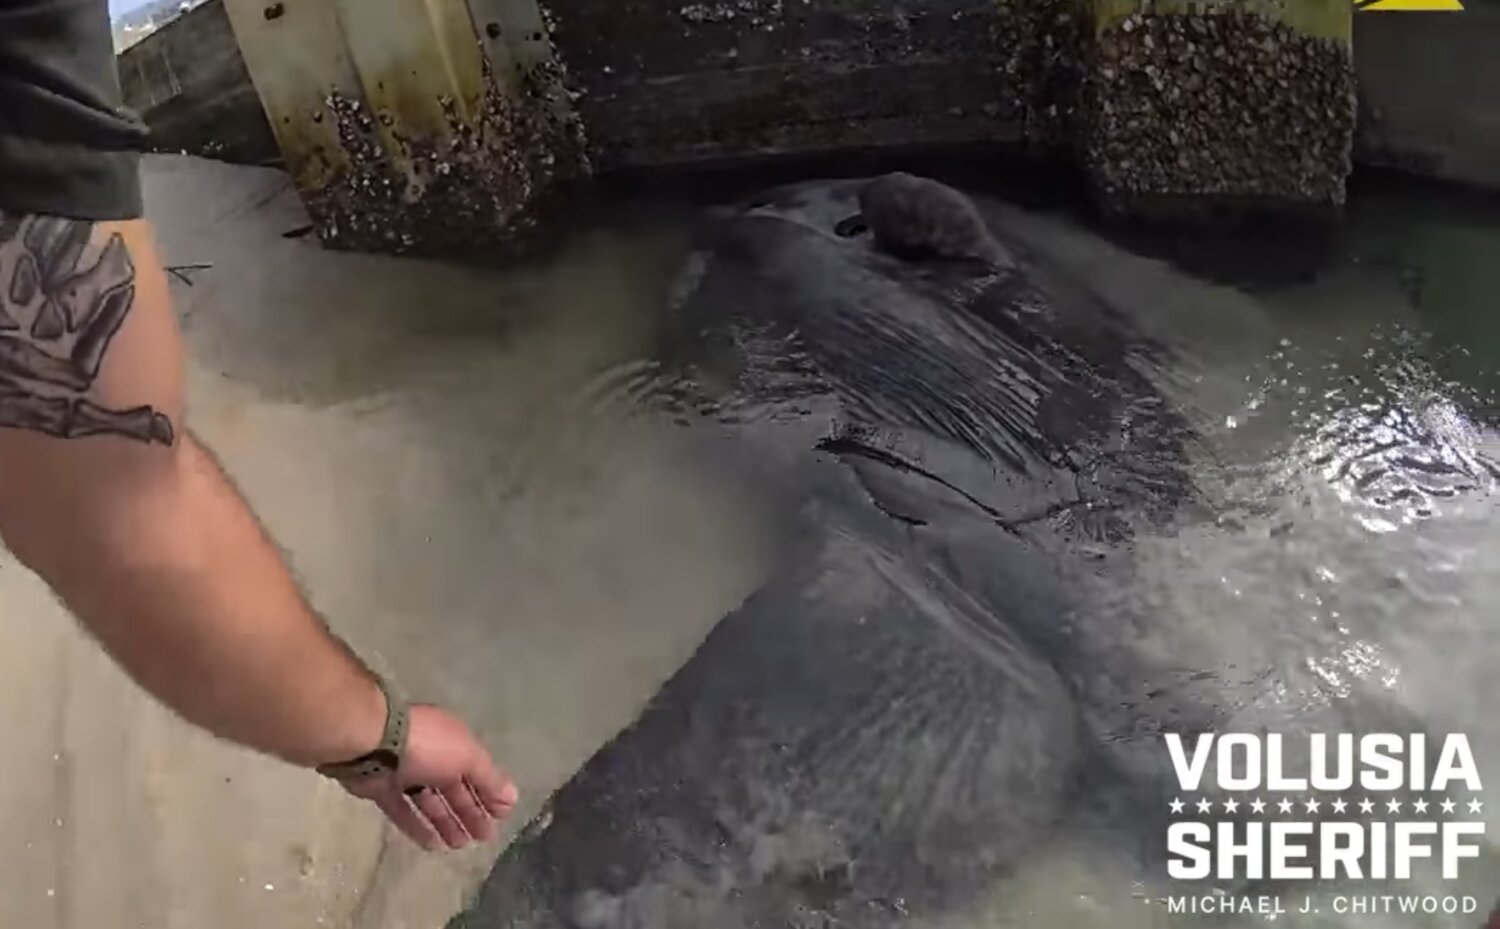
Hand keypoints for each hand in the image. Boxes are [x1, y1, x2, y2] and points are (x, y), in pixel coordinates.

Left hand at [340, 705, 517, 849]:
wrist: (372, 743)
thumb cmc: (428, 747)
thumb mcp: (467, 758)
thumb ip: (489, 780)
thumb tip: (513, 798)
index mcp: (453, 742)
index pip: (476, 771)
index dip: (489, 793)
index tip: (500, 817)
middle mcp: (431, 755)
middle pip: (454, 787)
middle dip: (470, 812)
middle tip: (484, 838)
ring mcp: (405, 771)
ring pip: (430, 801)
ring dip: (446, 822)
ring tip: (459, 845)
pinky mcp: (382, 788)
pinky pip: (403, 809)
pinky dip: (418, 826)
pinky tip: (432, 845)